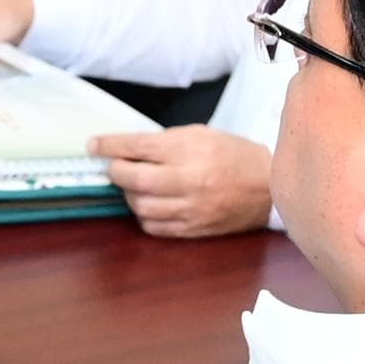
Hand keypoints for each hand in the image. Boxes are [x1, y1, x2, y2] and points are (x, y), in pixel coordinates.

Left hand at [88, 125, 274, 238]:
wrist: (271, 187)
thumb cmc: (234, 155)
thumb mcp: (202, 135)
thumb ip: (165, 141)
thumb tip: (127, 148)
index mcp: (191, 150)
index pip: (138, 146)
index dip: (109, 145)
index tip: (93, 145)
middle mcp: (189, 180)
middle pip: (134, 178)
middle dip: (115, 172)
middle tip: (114, 167)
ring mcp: (191, 208)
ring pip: (140, 205)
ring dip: (129, 195)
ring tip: (135, 186)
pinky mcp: (194, 229)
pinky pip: (154, 226)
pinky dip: (144, 215)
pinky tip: (149, 204)